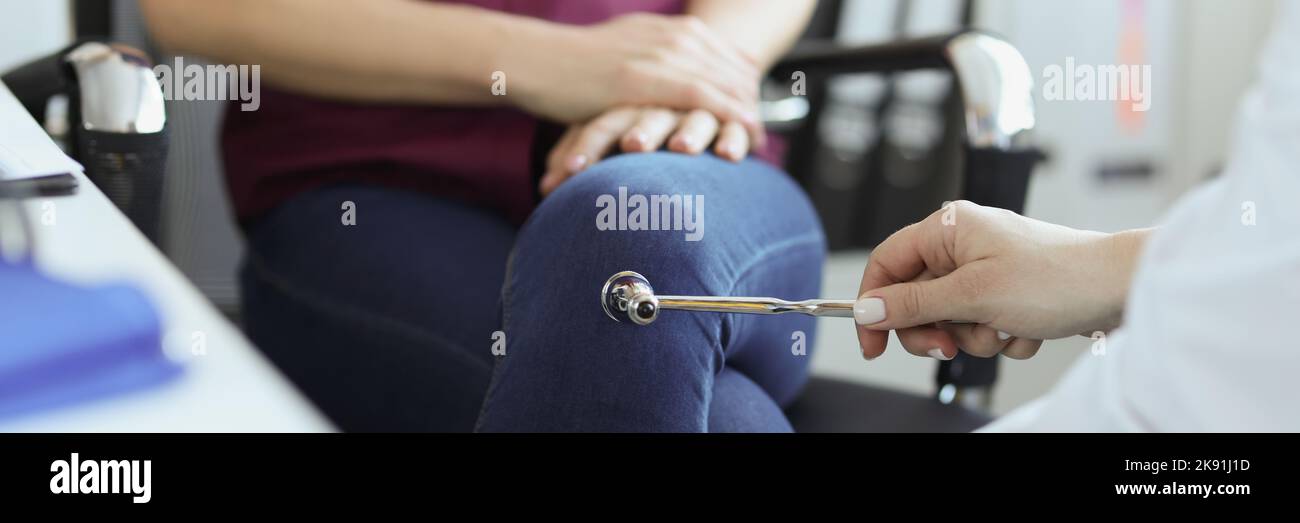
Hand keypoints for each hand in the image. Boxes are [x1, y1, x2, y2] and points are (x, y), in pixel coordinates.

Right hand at [505, 13, 763, 144]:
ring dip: (746, 111)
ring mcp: (662, 55)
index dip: (746, 86)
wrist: (535, 60)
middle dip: (753, 101)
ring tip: (760, 139)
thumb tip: (676, 83)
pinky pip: (700, 97)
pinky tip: (743, 135)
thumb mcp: (627, 55)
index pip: (726, 57)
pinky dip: (726, 115)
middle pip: (732, 69)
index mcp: (673, 30)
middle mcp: (674, 37)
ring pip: (723, 82)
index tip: (757, 112)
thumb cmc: (573, 67)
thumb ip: (657, 65)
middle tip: (765, 132)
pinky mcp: (646, 79)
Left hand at [539, 106, 750, 195]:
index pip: (603, 123)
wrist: (691, 87)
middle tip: (633, 146)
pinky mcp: (731, 119)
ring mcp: (696, 112)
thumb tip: (544, 189)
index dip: (587, 145)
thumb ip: (577, 158)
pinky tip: (729, 154)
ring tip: (682, 147)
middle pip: (650, 116)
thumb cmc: (639, 124)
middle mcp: (661, 107)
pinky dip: (734, 137)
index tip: (571, 171)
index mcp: (625, 109)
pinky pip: (734, 126)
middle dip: (642, 131)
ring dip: (690, 131)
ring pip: (696, 117)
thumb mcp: (609, 135)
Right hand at [853, 201, 1148, 360]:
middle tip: (950, 346)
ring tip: (1006, 328)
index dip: (873, 305)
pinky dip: (1000, 335)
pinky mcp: (1007, 291)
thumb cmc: (1057, 278)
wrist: (1120, 288)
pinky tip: (1026, 329)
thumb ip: (913, 304)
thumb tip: (867, 310)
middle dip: (935, 329)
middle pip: (915, 297)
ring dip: (975, 335)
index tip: (872, 343)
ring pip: (949, 317)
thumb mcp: (972, 296)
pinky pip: (981, 324)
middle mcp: (963, 244)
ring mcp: (986, 268)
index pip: (886, 263)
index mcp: (948, 229)